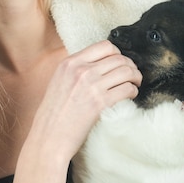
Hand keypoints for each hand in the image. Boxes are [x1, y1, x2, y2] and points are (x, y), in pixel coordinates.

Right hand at [30, 40, 141, 160]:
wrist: (48, 137)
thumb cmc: (52, 114)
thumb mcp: (58, 81)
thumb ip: (75, 70)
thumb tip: (98, 65)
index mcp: (69, 63)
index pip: (104, 46)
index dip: (117, 53)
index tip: (119, 63)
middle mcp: (80, 70)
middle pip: (118, 58)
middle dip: (130, 66)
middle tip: (132, 75)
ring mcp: (91, 85)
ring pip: (126, 71)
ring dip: (135, 77)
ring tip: (134, 84)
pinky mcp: (100, 102)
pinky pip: (127, 89)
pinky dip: (133, 91)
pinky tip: (130, 96)